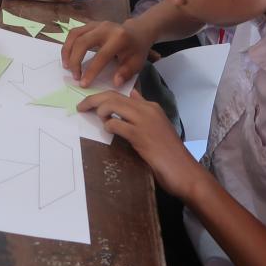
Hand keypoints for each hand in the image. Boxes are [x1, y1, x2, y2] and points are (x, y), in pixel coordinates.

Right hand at [61, 20, 151, 86]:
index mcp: (119, 38)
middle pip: (82, 42)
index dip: (91, 71)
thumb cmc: (136, 49)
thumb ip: (125, 73)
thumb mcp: (136, 62)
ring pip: (74, 35)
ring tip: (67, 66)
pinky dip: (68, 44)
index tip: (83, 84)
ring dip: (67, 51)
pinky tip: (68, 56)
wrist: (137, 32)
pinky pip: (74, 33)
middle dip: (75, 61)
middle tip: (74, 76)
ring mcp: (96, 24)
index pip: (101, 56)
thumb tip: (115, 83)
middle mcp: (105, 28)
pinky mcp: (90, 24)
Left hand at [79, 90, 205, 198]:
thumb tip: (132, 96)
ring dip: (98, 110)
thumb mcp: (157, 125)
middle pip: (112, 95)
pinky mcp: (140, 135)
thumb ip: (144, 110)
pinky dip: (108, 126)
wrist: (185, 171)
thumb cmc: (169, 152)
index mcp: (151, 106)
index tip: (91, 102)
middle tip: (80, 107)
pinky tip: (109, 132)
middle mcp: (147, 109)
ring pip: (111, 104)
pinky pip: (115, 124)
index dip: (102, 96)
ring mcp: (144, 121)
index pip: (121, 93)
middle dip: (93, 99)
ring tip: (97, 120)